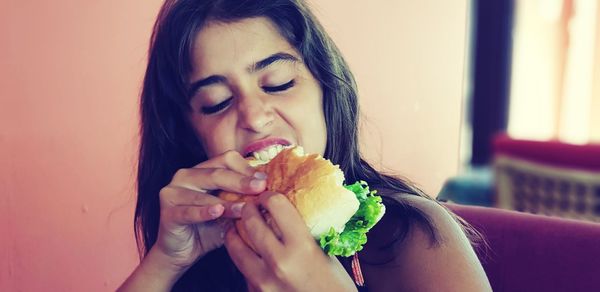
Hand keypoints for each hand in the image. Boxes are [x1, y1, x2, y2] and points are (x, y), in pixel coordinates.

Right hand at [151, 151, 266, 272]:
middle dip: (241, 181)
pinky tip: (218, 213)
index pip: (226, 159)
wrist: (183, 253)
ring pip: (204, 193)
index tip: (265, 182)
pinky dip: (204, 211)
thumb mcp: (230, 211)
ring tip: (244, 209)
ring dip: (226, 201)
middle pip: (217, 172)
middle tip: (260, 189)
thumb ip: (244, 199)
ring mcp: (173, 192)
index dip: (247, 169)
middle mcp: (185, 175)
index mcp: (202, 170)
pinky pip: (189, 211)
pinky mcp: (167, 212)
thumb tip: (272, 193)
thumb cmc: (209, 229)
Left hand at [224, 192, 356, 291]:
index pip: (277, 207)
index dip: (270, 196)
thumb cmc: (334, 286)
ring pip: (236, 248)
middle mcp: (279, 263)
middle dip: (248, 210)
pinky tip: (246, 253)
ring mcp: (263, 282)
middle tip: (249, 205)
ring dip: (234, 233)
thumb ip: (303, 234)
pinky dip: (243, 259)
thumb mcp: (324, 253)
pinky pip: (243, 271)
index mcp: (301, 247)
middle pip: (251, 223)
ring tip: (235, 226)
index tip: (268, 195)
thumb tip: (286, 213)